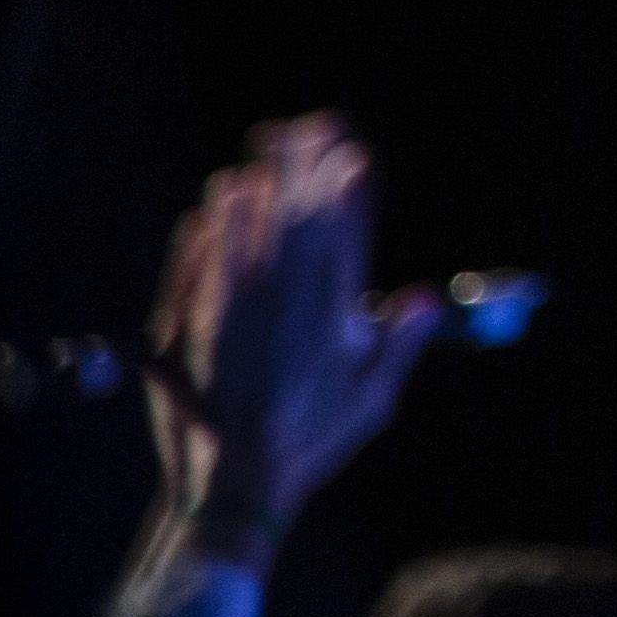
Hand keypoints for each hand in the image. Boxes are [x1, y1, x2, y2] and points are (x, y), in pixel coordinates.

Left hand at [144, 116, 438, 564]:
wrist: (230, 485)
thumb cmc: (310, 444)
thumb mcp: (372, 402)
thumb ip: (400, 345)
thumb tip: (427, 295)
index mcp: (326, 321)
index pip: (339, 241)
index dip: (345, 197)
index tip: (351, 158)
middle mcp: (277, 309)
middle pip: (291, 225)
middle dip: (302, 173)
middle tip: (309, 130)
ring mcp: (228, 315)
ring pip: (241, 236)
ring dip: (254, 192)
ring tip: (261, 153)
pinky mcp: (189, 329)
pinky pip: (198, 266)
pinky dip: (208, 233)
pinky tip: (213, 208)